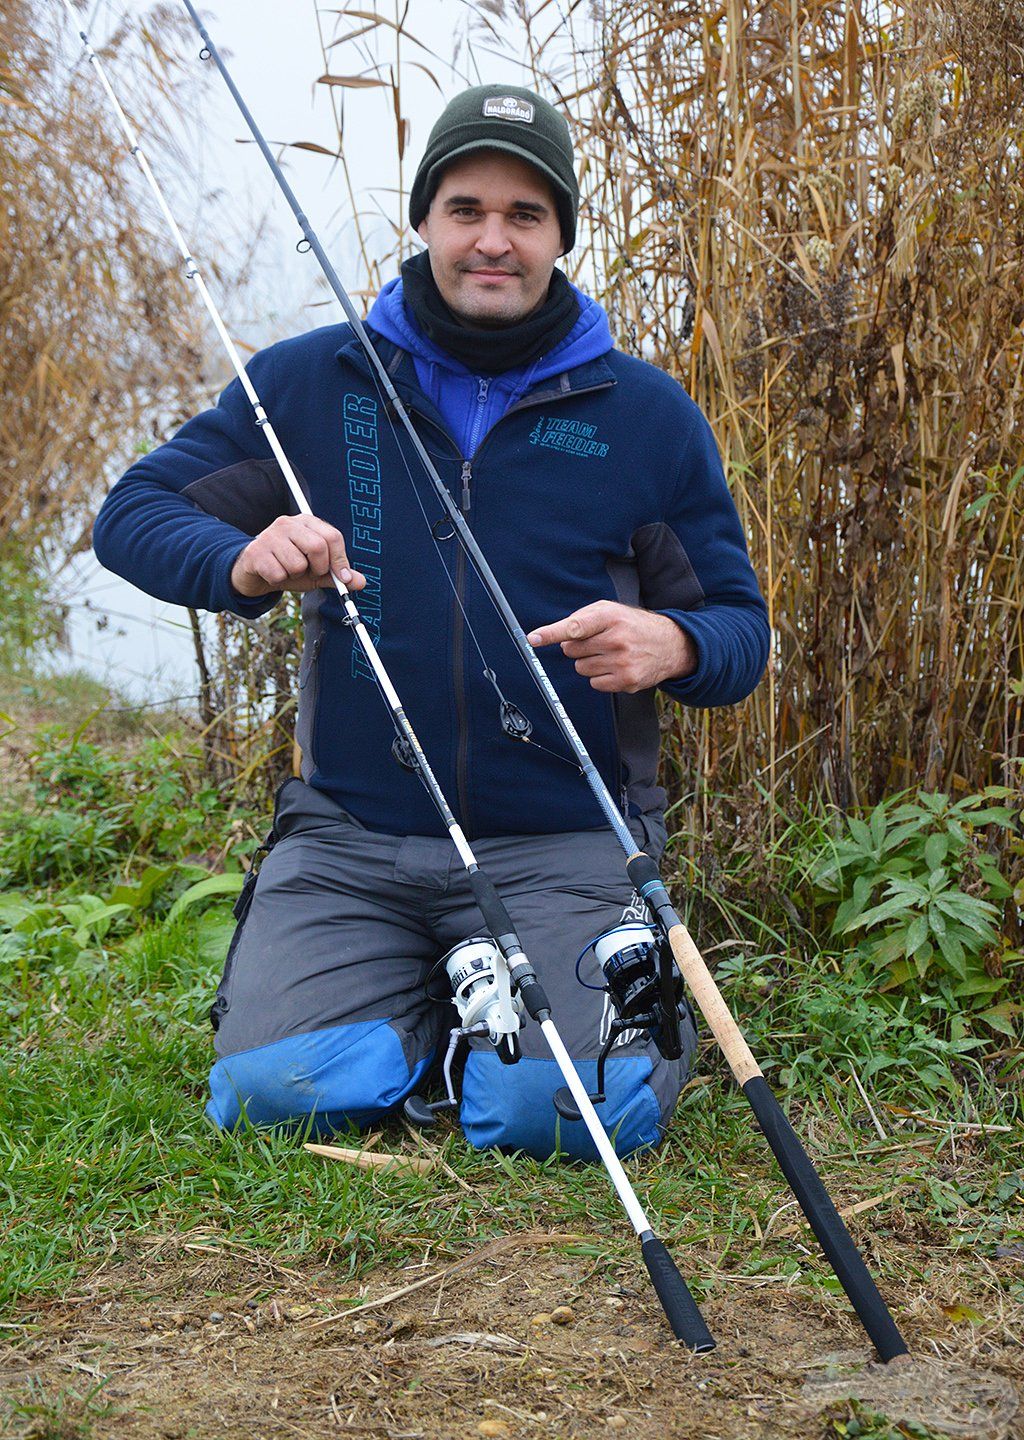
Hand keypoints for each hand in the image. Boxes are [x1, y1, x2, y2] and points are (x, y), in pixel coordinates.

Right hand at [230, 515, 365, 597]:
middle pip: (317, 547)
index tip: (343, 578)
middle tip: (309, 571)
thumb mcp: (316, 572)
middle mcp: (288, 523)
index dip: (340, 561)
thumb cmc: (288, 568)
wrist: (254, 573)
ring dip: (295, 575)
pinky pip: (278, 574)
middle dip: (318, 567)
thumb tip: (361, 582)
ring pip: (297, 563)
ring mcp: (270, 535)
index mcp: (307, 523)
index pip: (333, 536)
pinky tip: (272, 572)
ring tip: (286, 570)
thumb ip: (337, 576)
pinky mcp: (256, 552)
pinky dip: (279, 580)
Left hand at [527, 600, 697, 692]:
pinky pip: (594, 683)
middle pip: (572, 650)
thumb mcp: (611, 611)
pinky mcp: (626, 681)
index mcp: (610, 617)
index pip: (575, 626)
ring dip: (588, 662)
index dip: (552, 633)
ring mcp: (622, 662)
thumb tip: (553, 636)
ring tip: (609, 653)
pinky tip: (615, 666)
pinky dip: (600, 676)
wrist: (670, 644)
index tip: (533, 638)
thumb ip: (582, 618)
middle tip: (597, 641)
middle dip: (578, 646)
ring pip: (581, 668)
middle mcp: (616, 639)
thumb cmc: (632, 625)